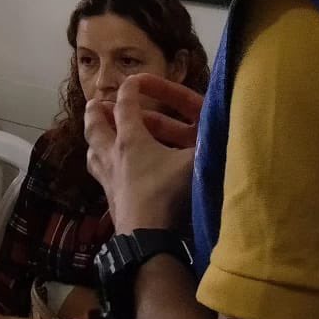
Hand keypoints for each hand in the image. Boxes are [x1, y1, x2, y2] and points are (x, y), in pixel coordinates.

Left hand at [85, 73, 202, 233]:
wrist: (146, 239)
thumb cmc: (168, 195)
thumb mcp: (195, 165)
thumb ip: (208, 144)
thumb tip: (226, 130)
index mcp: (131, 138)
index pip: (125, 103)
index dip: (131, 87)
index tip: (135, 79)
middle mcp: (113, 154)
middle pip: (95, 125)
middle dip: (96, 111)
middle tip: (98, 103)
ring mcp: (107, 178)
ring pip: (92, 151)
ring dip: (95, 140)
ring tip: (99, 137)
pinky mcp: (108, 200)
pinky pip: (99, 175)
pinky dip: (101, 166)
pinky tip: (110, 173)